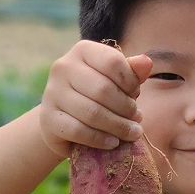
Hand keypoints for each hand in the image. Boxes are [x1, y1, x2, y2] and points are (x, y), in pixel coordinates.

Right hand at [39, 39, 151, 157]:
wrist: (64, 119)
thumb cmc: (97, 95)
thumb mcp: (117, 81)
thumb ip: (132, 72)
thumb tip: (146, 62)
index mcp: (82, 51)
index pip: (112, 61)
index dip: (130, 82)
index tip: (135, 95)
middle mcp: (63, 67)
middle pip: (103, 89)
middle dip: (126, 108)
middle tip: (137, 118)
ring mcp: (52, 93)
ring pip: (92, 112)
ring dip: (118, 126)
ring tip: (132, 133)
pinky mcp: (48, 118)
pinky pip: (78, 131)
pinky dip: (100, 139)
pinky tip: (113, 142)